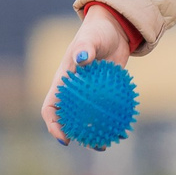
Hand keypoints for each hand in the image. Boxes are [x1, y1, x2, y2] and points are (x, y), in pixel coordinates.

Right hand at [42, 6, 135, 144]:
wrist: (114, 30)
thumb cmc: (97, 32)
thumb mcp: (90, 39)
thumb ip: (86, 49)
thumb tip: (83, 59)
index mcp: (62, 82)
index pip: (50, 107)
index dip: (53, 124)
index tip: (64, 138)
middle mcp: (73, 91)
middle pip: (69, 118)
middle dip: (77, 135)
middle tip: (93, 145)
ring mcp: (89, 94)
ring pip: (89, 118)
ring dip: (96, 132)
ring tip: (110, 142)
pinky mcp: (104, 93)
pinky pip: (106, 110)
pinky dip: (113, 120)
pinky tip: (125, 129)